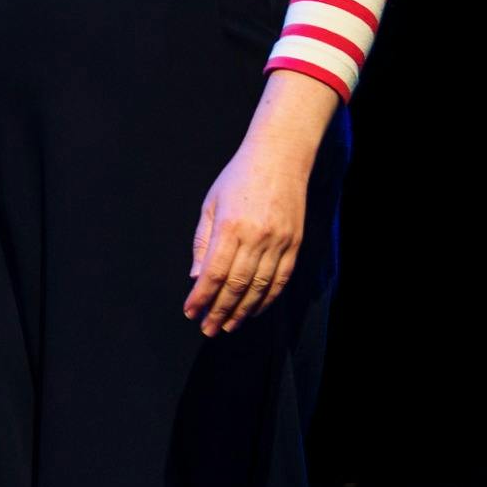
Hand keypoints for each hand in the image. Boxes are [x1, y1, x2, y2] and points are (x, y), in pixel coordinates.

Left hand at [186, 101, 319, 335]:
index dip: (201, 298)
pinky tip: (254, 310)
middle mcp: (257, 237)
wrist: (280, 157)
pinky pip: (281, 279)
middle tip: (207, 329)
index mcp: (230, 227)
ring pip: (260, 287)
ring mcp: (280, 241)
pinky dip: (267, 299)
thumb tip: (196, 278)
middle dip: (220, 311)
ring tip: (228, 326)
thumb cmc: (238, 178)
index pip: (213, 274)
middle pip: (236, 286)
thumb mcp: (210, 205)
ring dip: (243, 311)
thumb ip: (202, 243)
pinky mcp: (295, 243)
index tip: (190, 312)